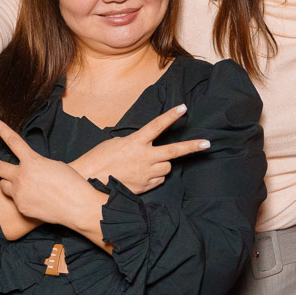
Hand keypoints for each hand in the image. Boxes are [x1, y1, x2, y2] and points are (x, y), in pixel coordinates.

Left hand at [0, 118, 101, 231]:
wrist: (78, 207)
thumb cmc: (72, 184)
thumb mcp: (55, 166)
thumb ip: (37, 165)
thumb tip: (29, 168)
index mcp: (33, 162)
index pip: (13, 142)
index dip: (2, 130)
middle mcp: (22, 177)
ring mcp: (20, 193)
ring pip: (4, 186)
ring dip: (8, 183)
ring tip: (21, 186)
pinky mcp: (21, 207)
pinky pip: (16, 200)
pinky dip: (22, 198)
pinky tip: (37, 201)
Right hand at [70, 104, 209, 192]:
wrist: (89, 182)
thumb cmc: (99, 160)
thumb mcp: (116, 144)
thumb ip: (136, 142)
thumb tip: (147, 144)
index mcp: (135, 143)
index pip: (157, 126)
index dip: (171, 116)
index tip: (183, 108)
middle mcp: (144, 158)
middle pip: (173, 152)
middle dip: (192, 147)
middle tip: (206, 144)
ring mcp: (146, 174)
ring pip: (166, 167)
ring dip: (162, 164)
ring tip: (146, 164)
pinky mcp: (145, 187)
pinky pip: (159, 179)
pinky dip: (155, 176)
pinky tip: (141, 175)